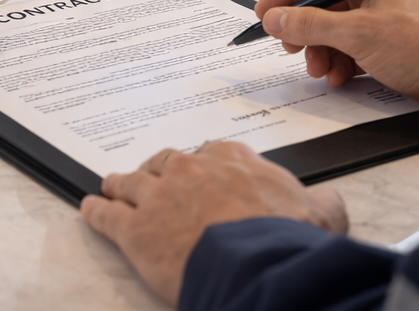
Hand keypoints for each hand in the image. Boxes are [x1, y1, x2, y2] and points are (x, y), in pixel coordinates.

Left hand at [80, 141, 347, 304]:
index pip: (208, 153)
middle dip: (157, 171)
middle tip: (152, 180)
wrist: (259, 265)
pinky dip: (95, 211)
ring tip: (112, 186)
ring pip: (130, 182)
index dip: (200, 166)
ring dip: (120, 185)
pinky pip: (106, 214)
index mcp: (232, 159)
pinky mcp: (136, 230)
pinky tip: (89, 208)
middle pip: (164, 162)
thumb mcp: (322, 212)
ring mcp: (159, 197)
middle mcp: (191, 169)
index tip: (197, 173)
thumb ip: (322, 201)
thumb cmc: (287, 239)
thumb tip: (330, 201)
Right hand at [255, 0, 418, 114]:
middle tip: (293, 52)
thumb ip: (311, 24)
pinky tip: (341, 79)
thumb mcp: (358, 34)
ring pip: (339, 34)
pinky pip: (356, 52)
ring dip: (324, 53)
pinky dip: (343, 65)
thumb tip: (275, 19)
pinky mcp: (393, 48)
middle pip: (325, 9)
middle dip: (306, 33)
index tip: (264, 16)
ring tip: (323, 72)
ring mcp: (386, 23)